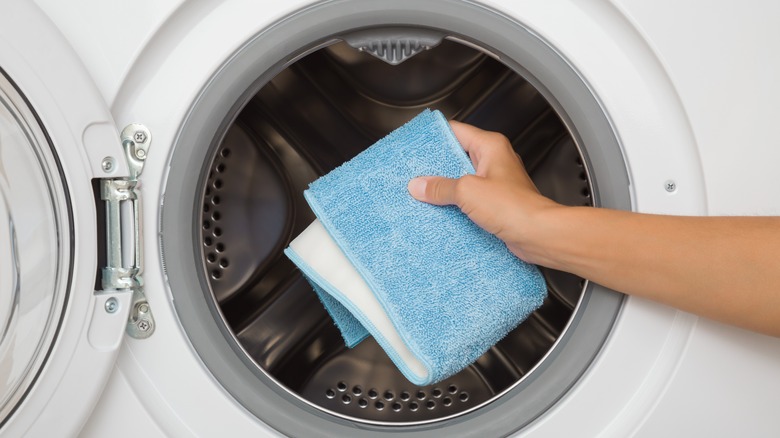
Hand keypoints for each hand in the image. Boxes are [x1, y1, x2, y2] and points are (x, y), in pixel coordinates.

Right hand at [407, 121, 560, 262]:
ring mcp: (495, 183)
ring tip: (424, 194)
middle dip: (436, 167)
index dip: (434, 137)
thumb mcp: (467, 191)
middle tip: (415, 173)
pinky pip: (469, 200)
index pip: (456, 130)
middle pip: (457, 157)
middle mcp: (494, 161)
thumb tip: (420, 185)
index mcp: (490, 146)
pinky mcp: (496, 204)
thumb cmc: (516, 207)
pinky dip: (456, 205)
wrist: (538, 235)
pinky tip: (441, 213)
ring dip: (445, 189)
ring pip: (462, 180)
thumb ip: (441, 187)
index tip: (416, 145)